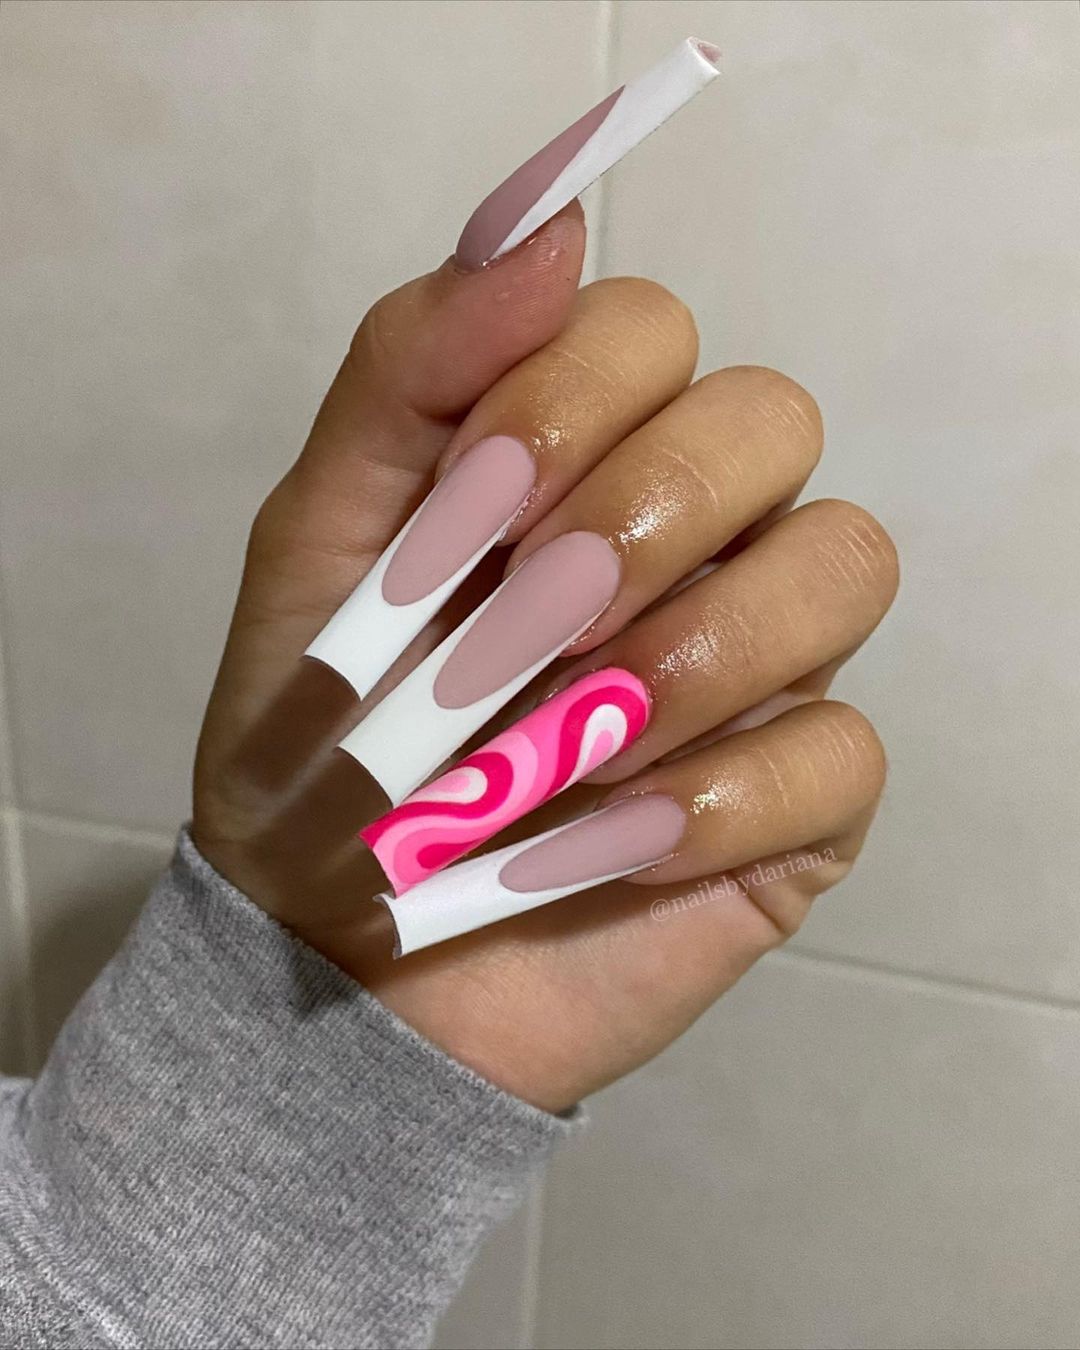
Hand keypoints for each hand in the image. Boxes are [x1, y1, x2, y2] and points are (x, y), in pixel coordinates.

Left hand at [193, 203, 897, 1112]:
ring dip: (699, 650)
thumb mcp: (324, 540)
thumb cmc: (326, 739)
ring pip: (844, 563)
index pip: (649, 328)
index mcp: (581, 459)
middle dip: (641, 514)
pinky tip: (615, 844)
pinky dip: (720, 798)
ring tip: (574, 745)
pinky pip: (843, 750)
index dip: (566, 400)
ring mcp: (763, 664)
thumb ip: (412, 370)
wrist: (338, 947)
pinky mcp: (797, 798)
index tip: (467, 515)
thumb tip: (548, 221)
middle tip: (529, 624)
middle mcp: (695, 537)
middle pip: (769, 421)